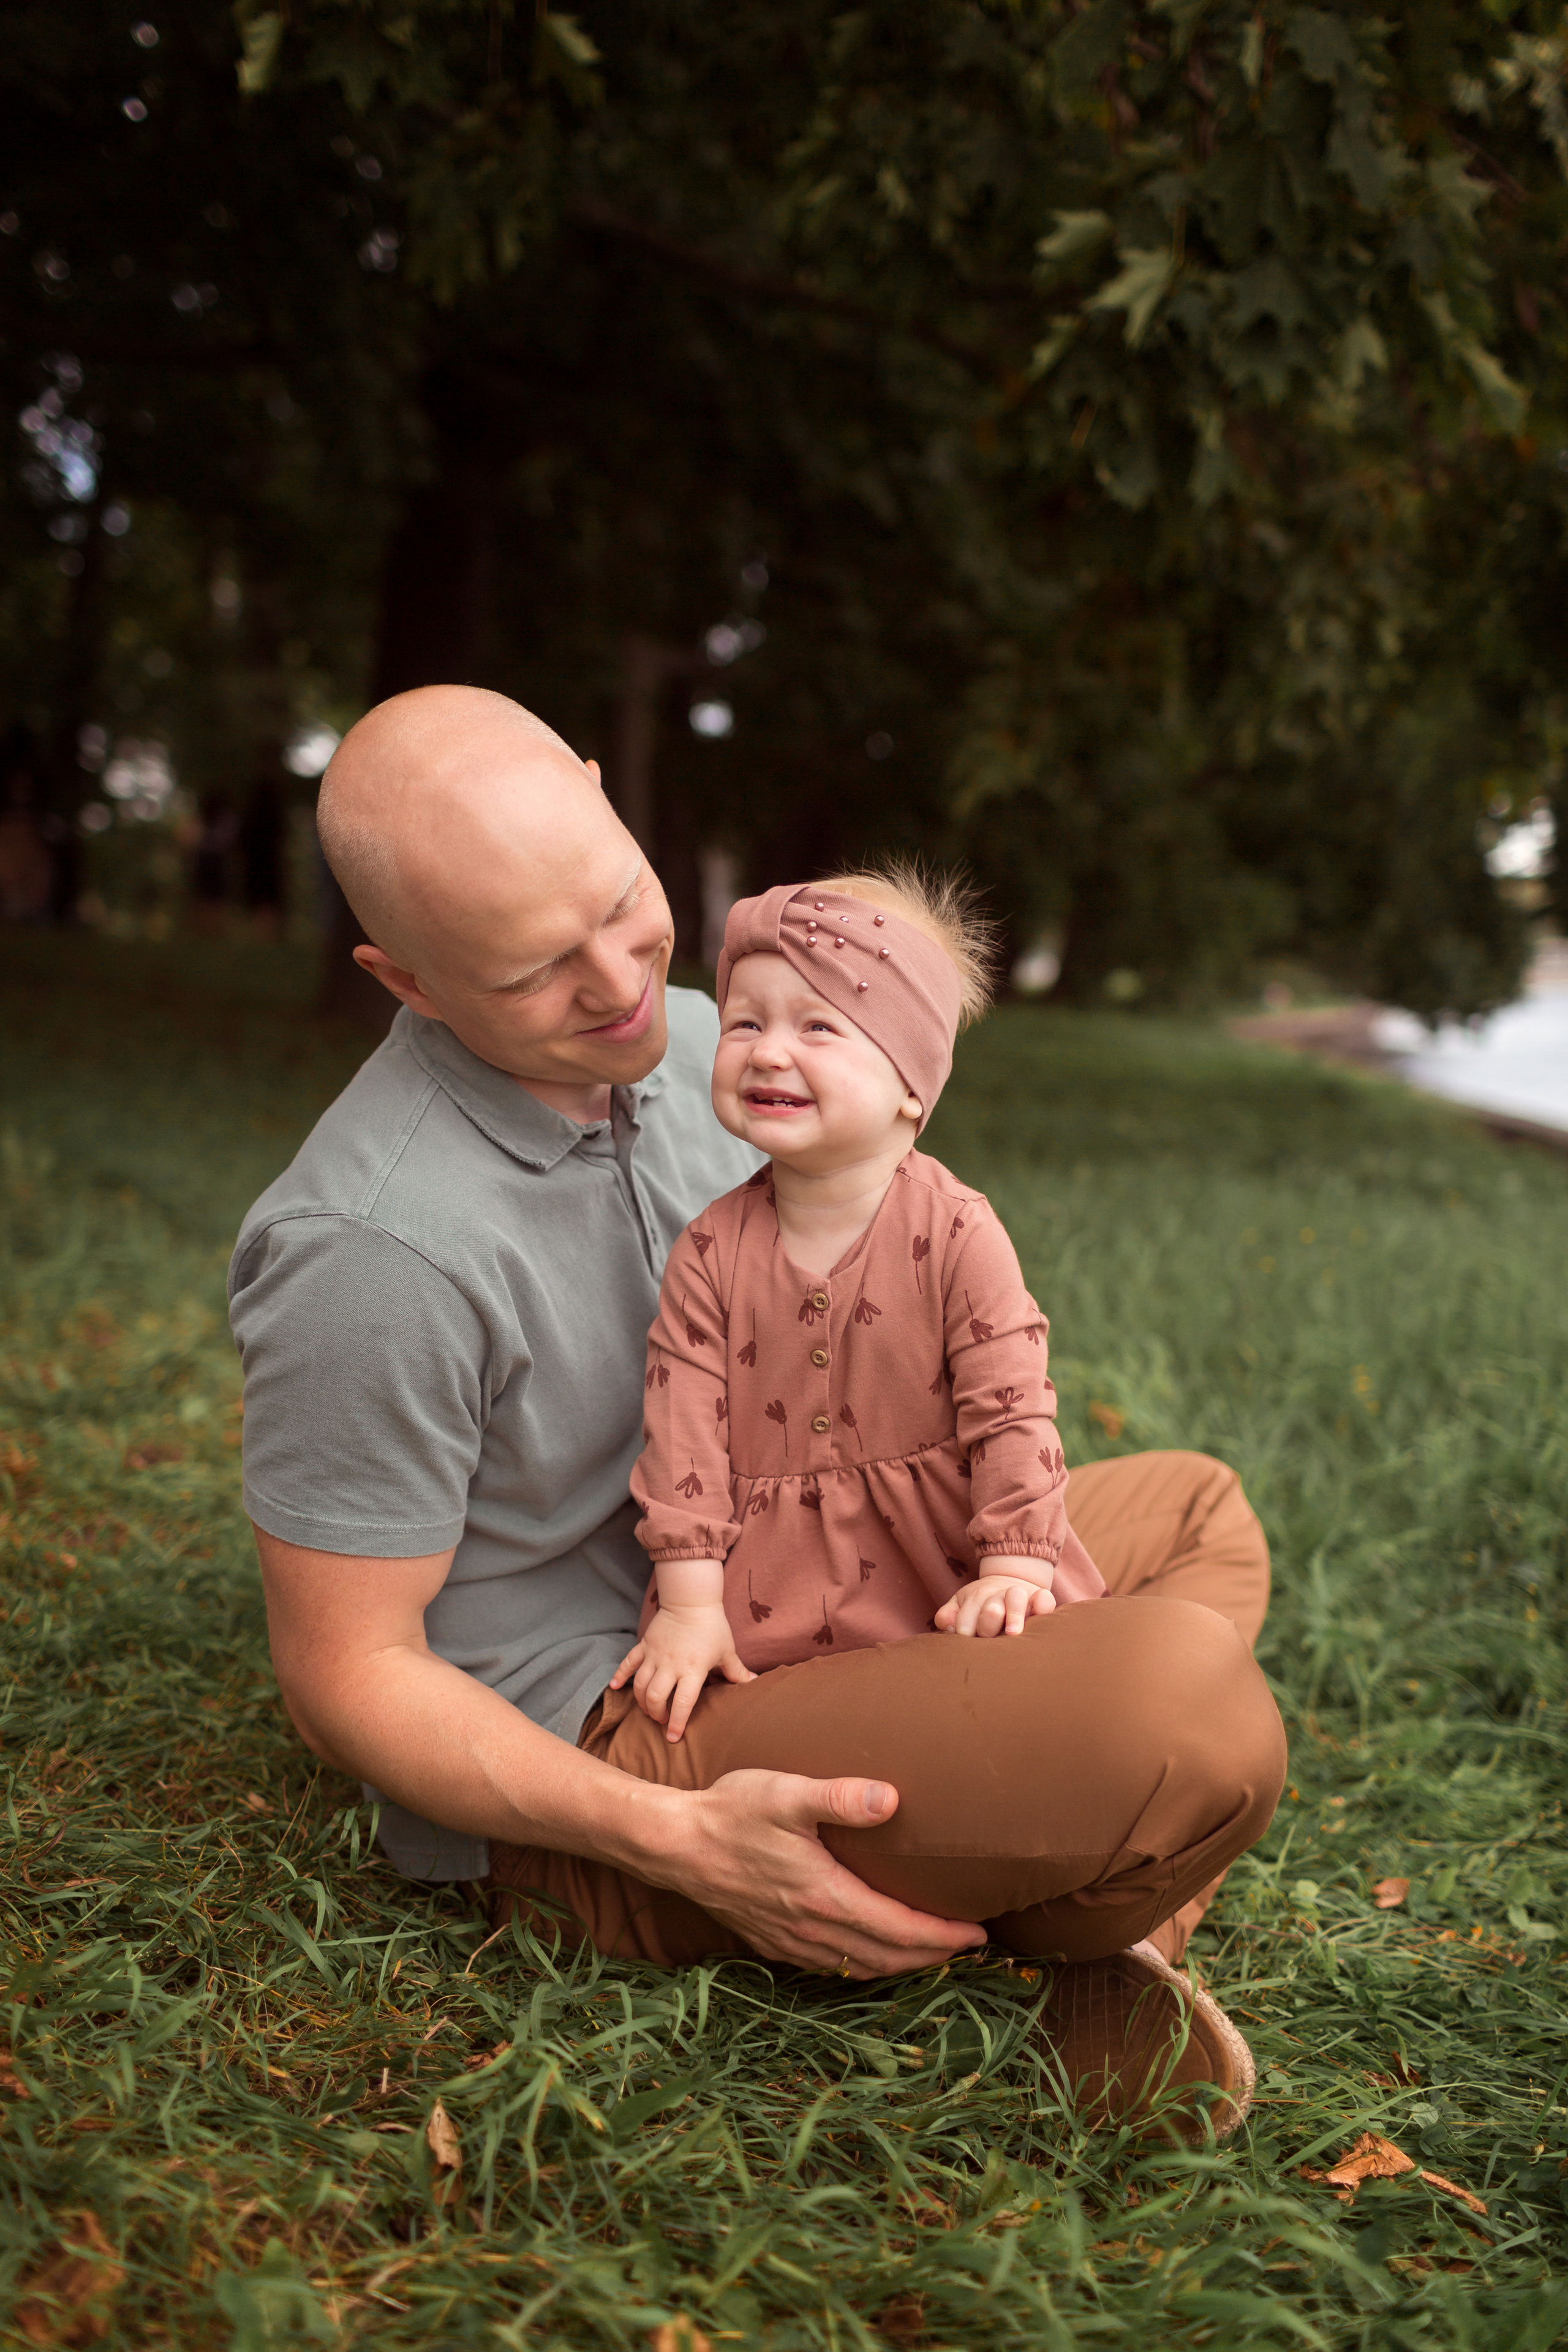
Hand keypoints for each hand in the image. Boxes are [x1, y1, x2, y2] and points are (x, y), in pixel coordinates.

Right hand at [609, 1602, 754, 1741]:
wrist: (691, 1599)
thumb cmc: (712, 1626)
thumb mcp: (727, 1650)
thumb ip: (738, 1672)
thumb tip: (756, 1683)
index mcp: (693, 1669)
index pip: (682, 1703)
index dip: (677, 1723)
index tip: (673, 1738)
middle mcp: (671, 1665)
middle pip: (655, 1697)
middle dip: (656, 1714)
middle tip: (662, 1719)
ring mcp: (655, 1655)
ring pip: (639, 1685)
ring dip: (641, 1701)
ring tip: (648, 1709)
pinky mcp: (644, 1645)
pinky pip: (628, 1663)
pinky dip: (619, 1676)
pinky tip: (614, 1688)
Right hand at [651, 1769, 987, 1977]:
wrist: (673, 1844)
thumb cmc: (732, 1812)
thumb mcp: (787, 1795)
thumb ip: (841, 1798)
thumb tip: (893, 1800)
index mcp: (824, 1896)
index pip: (899, 1930)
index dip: (943, 1936)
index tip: (978, 1933)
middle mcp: (810, 1929)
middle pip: (886, 1958)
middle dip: (932, 1957)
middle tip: (968, 1946)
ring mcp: (789, 1941)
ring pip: (858, 1968)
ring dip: (900, 1966)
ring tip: (930, 1953)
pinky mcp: (770, 1941)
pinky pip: (829, 1967)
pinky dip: (861, 1967)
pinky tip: (867, 1953)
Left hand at [934, 1563, 1055, 1637]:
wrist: (1008, 1580)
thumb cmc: (981, 1604)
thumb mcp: (962, 1606)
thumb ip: (949, 1615)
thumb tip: (947, 1626)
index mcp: (975, 1600)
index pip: (965, 1621)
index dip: (965, 1632)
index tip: (967, 1641)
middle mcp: (997, 1597)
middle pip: (990, 1608)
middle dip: (986, 1624)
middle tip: (987, 1637)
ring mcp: (1020, 1595)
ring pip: (1015, 1598)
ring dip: (1013, 1614)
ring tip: (1012, 1633)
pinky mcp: (1040, 1597)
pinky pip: (1045, 1598)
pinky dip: (1043, 1605)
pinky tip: (1040, 1614)